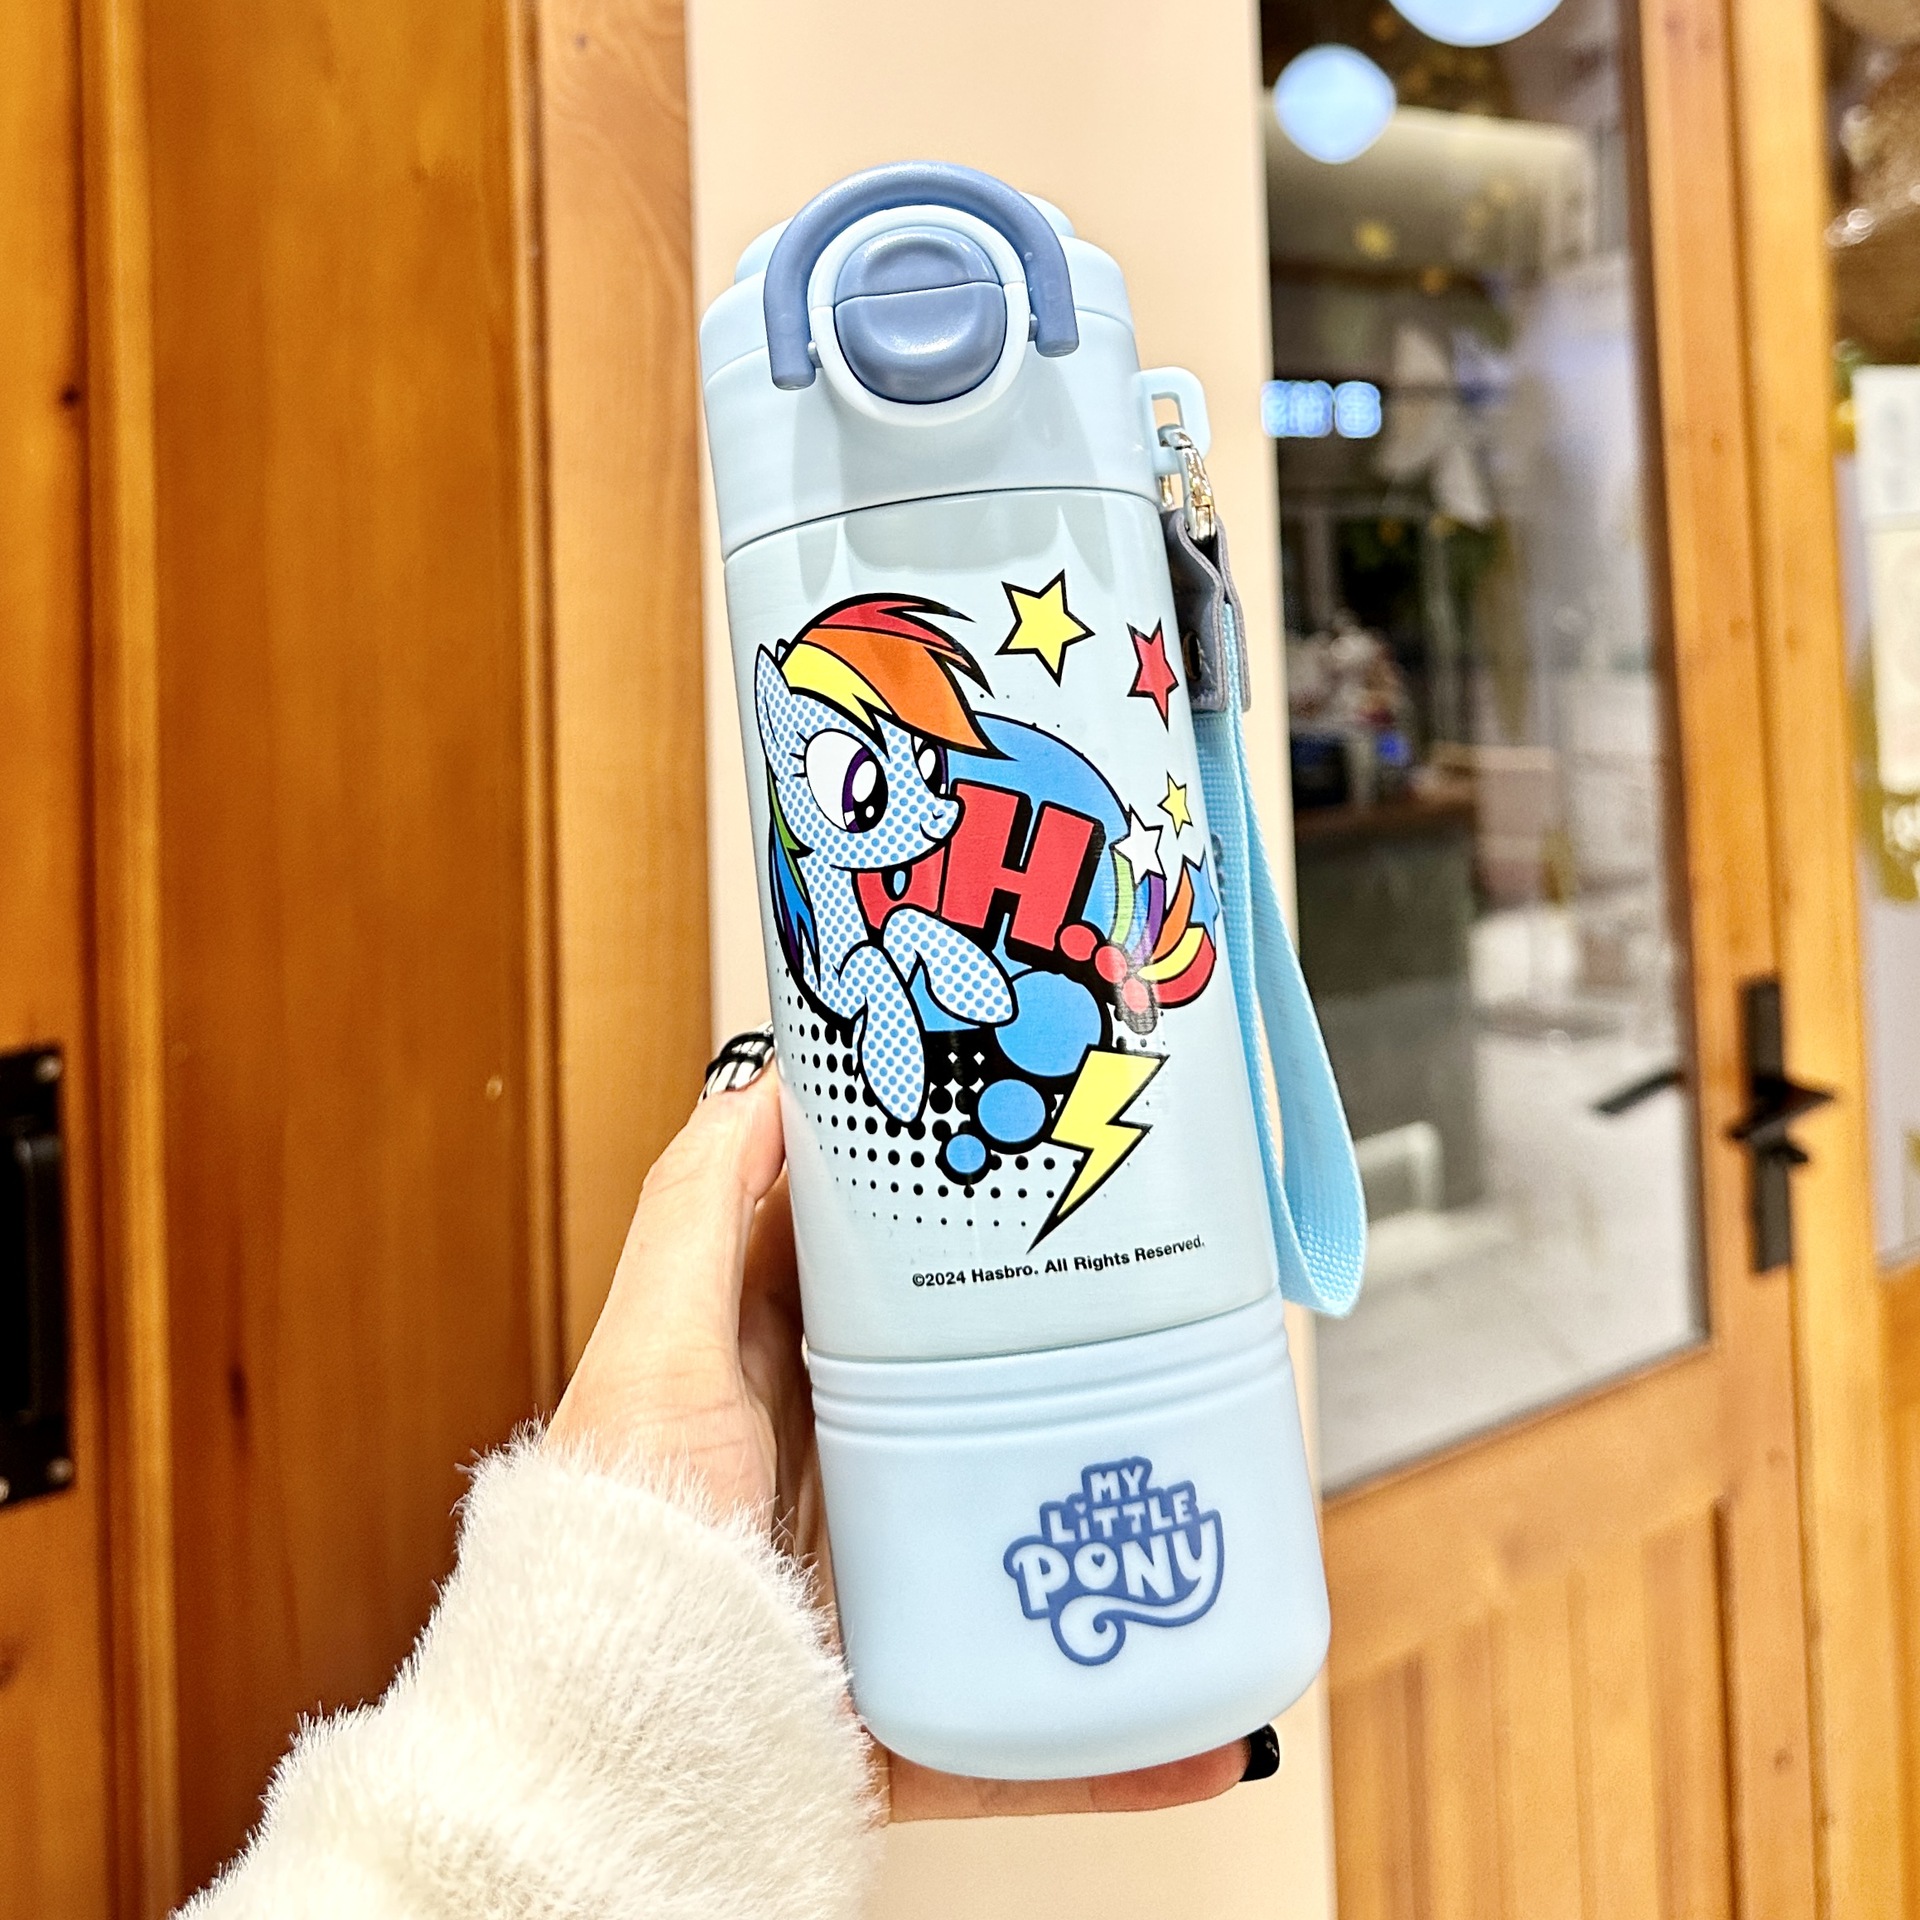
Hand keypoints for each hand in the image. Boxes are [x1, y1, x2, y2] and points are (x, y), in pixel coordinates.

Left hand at [546, 1046, 1259, 1818]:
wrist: (613, 1753)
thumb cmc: (616, 1545)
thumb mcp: (652, 1349)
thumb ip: (698, 1212)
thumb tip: (765, 1082)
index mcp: (768, 1388)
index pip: (867, 1273)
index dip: (941, 1216)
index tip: (1035, 1171)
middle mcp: (826, 1480)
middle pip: (958, 1394)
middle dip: (1049, 1359)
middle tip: (1153, 1316)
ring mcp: (880, 1595)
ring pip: (1015, 1545)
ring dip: (1110, 1534)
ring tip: (1209, 1497)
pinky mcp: (915, 1708)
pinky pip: (1037, 1730)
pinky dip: (1126, 1743)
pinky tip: (1213, 1736)